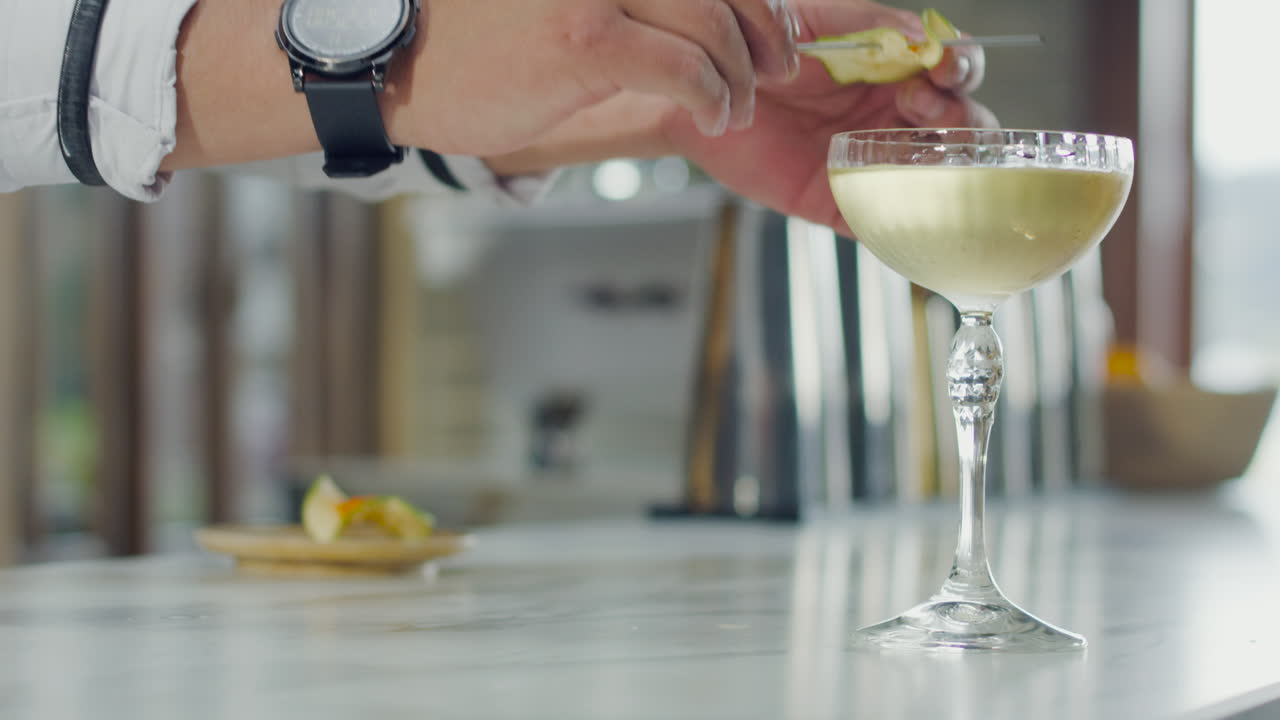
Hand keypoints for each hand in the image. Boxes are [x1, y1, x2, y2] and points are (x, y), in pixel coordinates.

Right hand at [390, 0, 799, 155]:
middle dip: (765, 32)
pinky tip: (711, 118)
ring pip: (712, 25)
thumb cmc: (477, 35)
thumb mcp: (563, 3)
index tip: (774, 33)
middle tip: (776, 71)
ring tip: (733, 109)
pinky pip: (682, 68)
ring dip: (739, 77)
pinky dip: (712, 97)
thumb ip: (629, 4)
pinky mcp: (583, 37)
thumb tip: (699, 22)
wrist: (399, 61)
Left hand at [663, 0, 997, 234]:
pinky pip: (885, 222)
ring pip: (937, 176)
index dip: (959, 68)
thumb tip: (921, 36)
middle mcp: (891, 118)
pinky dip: (906, 225)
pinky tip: (909, 213)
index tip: (942, 68)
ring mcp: (871, 163)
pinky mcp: (841, 205)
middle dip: (958, 116)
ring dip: (945, 168)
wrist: (703, 100)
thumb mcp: (814, 23)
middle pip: (961, 125)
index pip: (952, 70)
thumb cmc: (755, 55)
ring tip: (917, 151)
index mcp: (893, 71)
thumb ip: (868, 24)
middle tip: (919, 106)